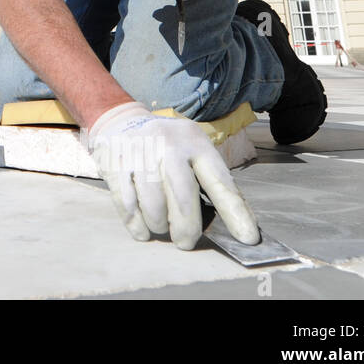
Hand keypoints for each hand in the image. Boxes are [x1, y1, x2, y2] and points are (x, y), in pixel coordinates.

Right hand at [86, 101, 259, 249]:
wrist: (123, 121)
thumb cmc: (167, 147)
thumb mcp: (193, 151)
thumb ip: (209, 182)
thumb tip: (231, 225)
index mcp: (195, 142)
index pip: (220, 181)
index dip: (235, 213)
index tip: (247, 238)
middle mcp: (168, 144)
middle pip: (183, 196)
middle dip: (188, 228)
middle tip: (187, 242)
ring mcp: (139, 153)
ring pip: (153, 204)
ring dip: (159, 224)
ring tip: (162, 227)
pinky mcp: (115, 163)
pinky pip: (127, 204)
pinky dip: (137, 224)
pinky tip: (143, 230)